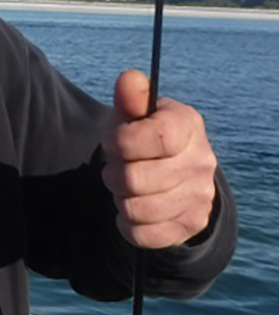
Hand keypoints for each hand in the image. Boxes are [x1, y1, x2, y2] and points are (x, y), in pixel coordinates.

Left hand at [101, 70, 217, 248]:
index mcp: (189, 125)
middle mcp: (201, 161)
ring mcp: (200, 195)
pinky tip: (134, 207)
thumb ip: (130, 98)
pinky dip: (126, 223)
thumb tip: (129, 80)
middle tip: (117, 168)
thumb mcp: (135, 114)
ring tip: (127, 187)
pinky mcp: (190, 224)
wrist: (174, 175)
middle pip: (135, 179)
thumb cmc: (144, 137)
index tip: (112, 142)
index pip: (157, 138)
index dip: (121, 142)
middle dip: (112, 174)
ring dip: (119, 199)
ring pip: (135, 209)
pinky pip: (141, 235)